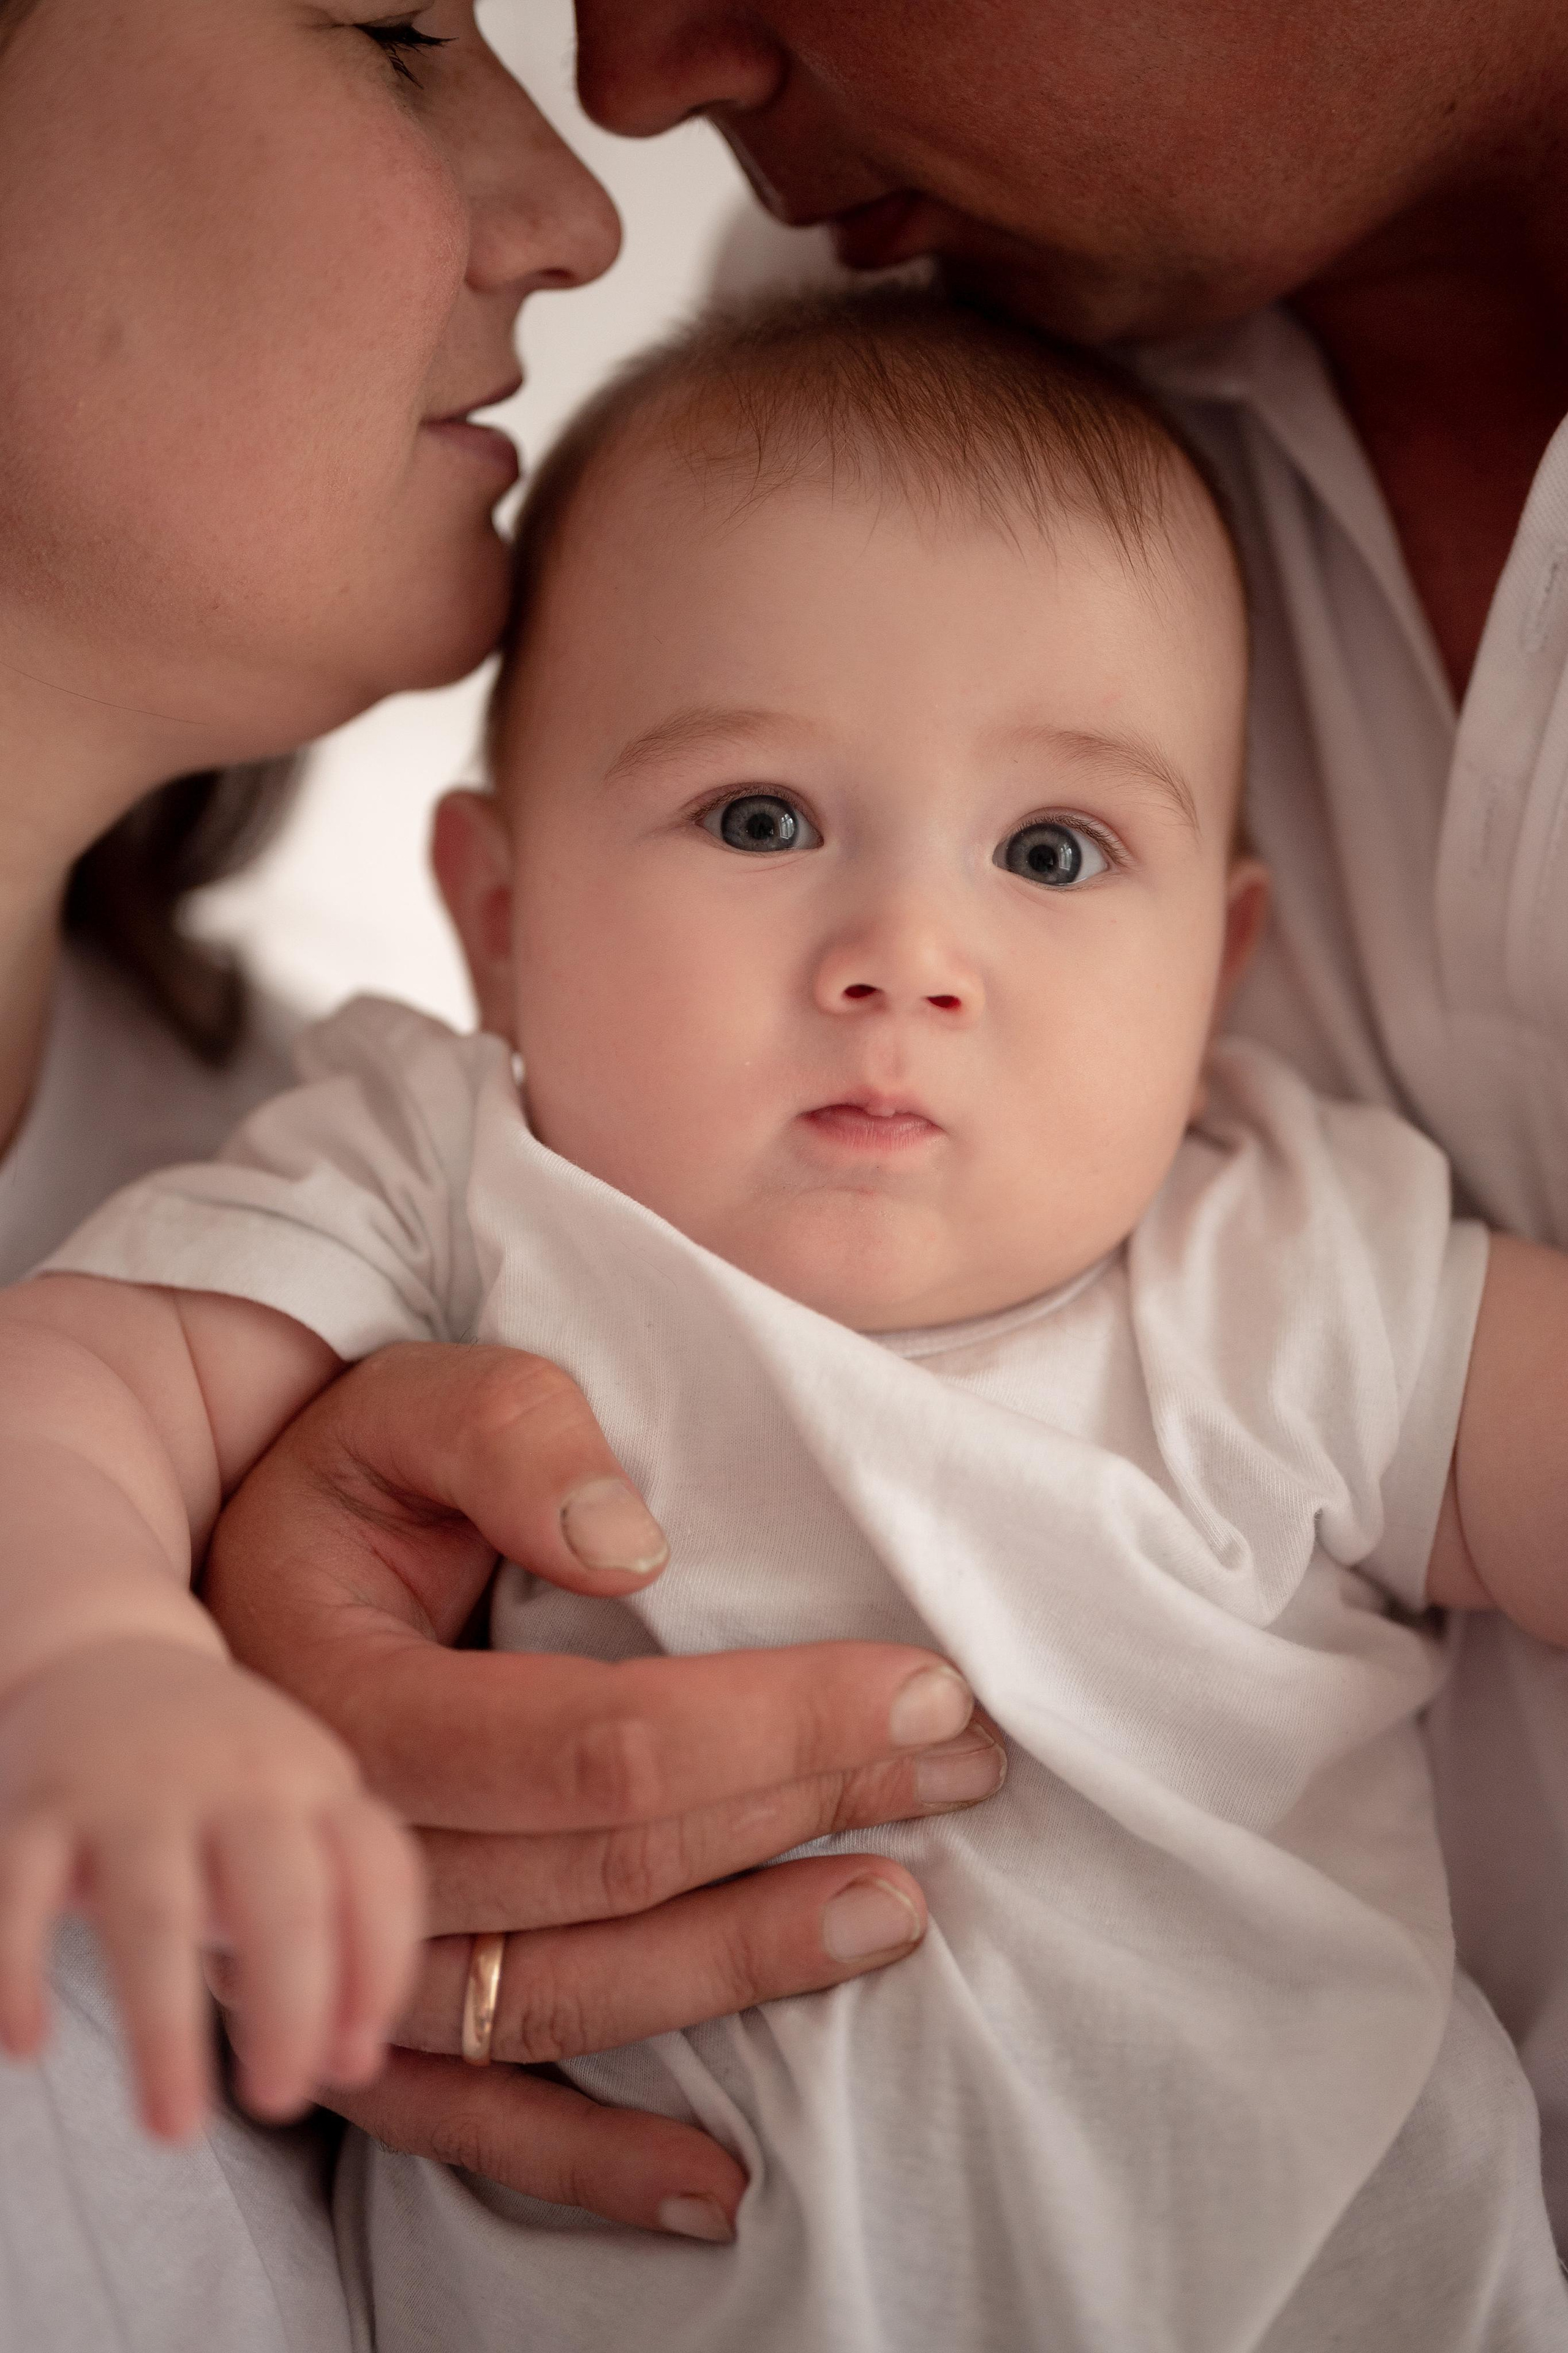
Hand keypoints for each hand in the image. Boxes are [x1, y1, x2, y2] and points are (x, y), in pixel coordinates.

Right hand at [0, 1637, 421, 2141]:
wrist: (102, 1651)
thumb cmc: (220, 1780)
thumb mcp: (300, 1817)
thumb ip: (340, 1921)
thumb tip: (354, 2062)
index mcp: (314, 1784)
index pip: (378, 1877)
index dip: (379, 1973)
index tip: (353, 2065)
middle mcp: (235, 1779)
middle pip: (283, 1901)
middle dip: (291, 2012)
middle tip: (279, 2102)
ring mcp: (132, 1787)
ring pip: (157, 1913)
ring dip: (167, 2031)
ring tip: (173, 2129)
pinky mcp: (36, 1802)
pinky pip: (23, 1893)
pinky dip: (20, 1972)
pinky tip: (27, 2046)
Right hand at [204, 1342, 1005, 2234]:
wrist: (234, 1576)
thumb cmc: (353, 1478)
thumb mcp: (412, 1402)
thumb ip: (510, 1437)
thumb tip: (632, 1549)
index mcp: (345, 1696)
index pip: (595, 1740)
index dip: (774, 1721)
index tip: (922, 1683)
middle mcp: (342, 1844)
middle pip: (606, 1866)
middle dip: (803, 1810)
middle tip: (958, 1763)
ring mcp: (342, 1954)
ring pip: (563, 1993)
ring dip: (742, 1968)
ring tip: (898, 1913)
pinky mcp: (361, 2012)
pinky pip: (471, 2120)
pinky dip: (591, 2163)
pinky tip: (721, 2189)